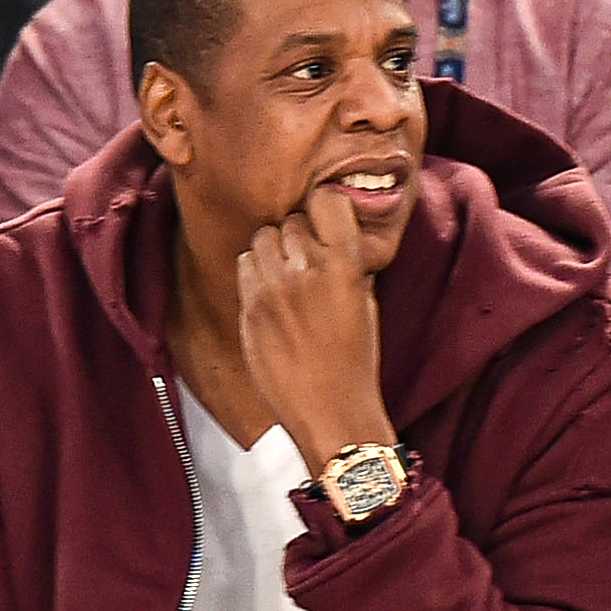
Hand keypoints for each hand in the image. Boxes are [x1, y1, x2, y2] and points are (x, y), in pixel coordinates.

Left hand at [237, 188, 397, 470]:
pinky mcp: (249, 307)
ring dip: (275, 249)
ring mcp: (273, 288)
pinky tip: (271, 291)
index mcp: (345, 266)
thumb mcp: (365, 305)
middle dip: (300, 234)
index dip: (326, 206)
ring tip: (287, 274)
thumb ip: (347, 266)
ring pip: (263, 237)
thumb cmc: (356, 360)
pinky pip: (245, 264)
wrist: (330, 409)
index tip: (327, 218)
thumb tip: (332, 238)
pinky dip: (256, 270)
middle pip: (291, 221)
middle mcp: (306, 270)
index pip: (327, 201)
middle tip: (309, 259)